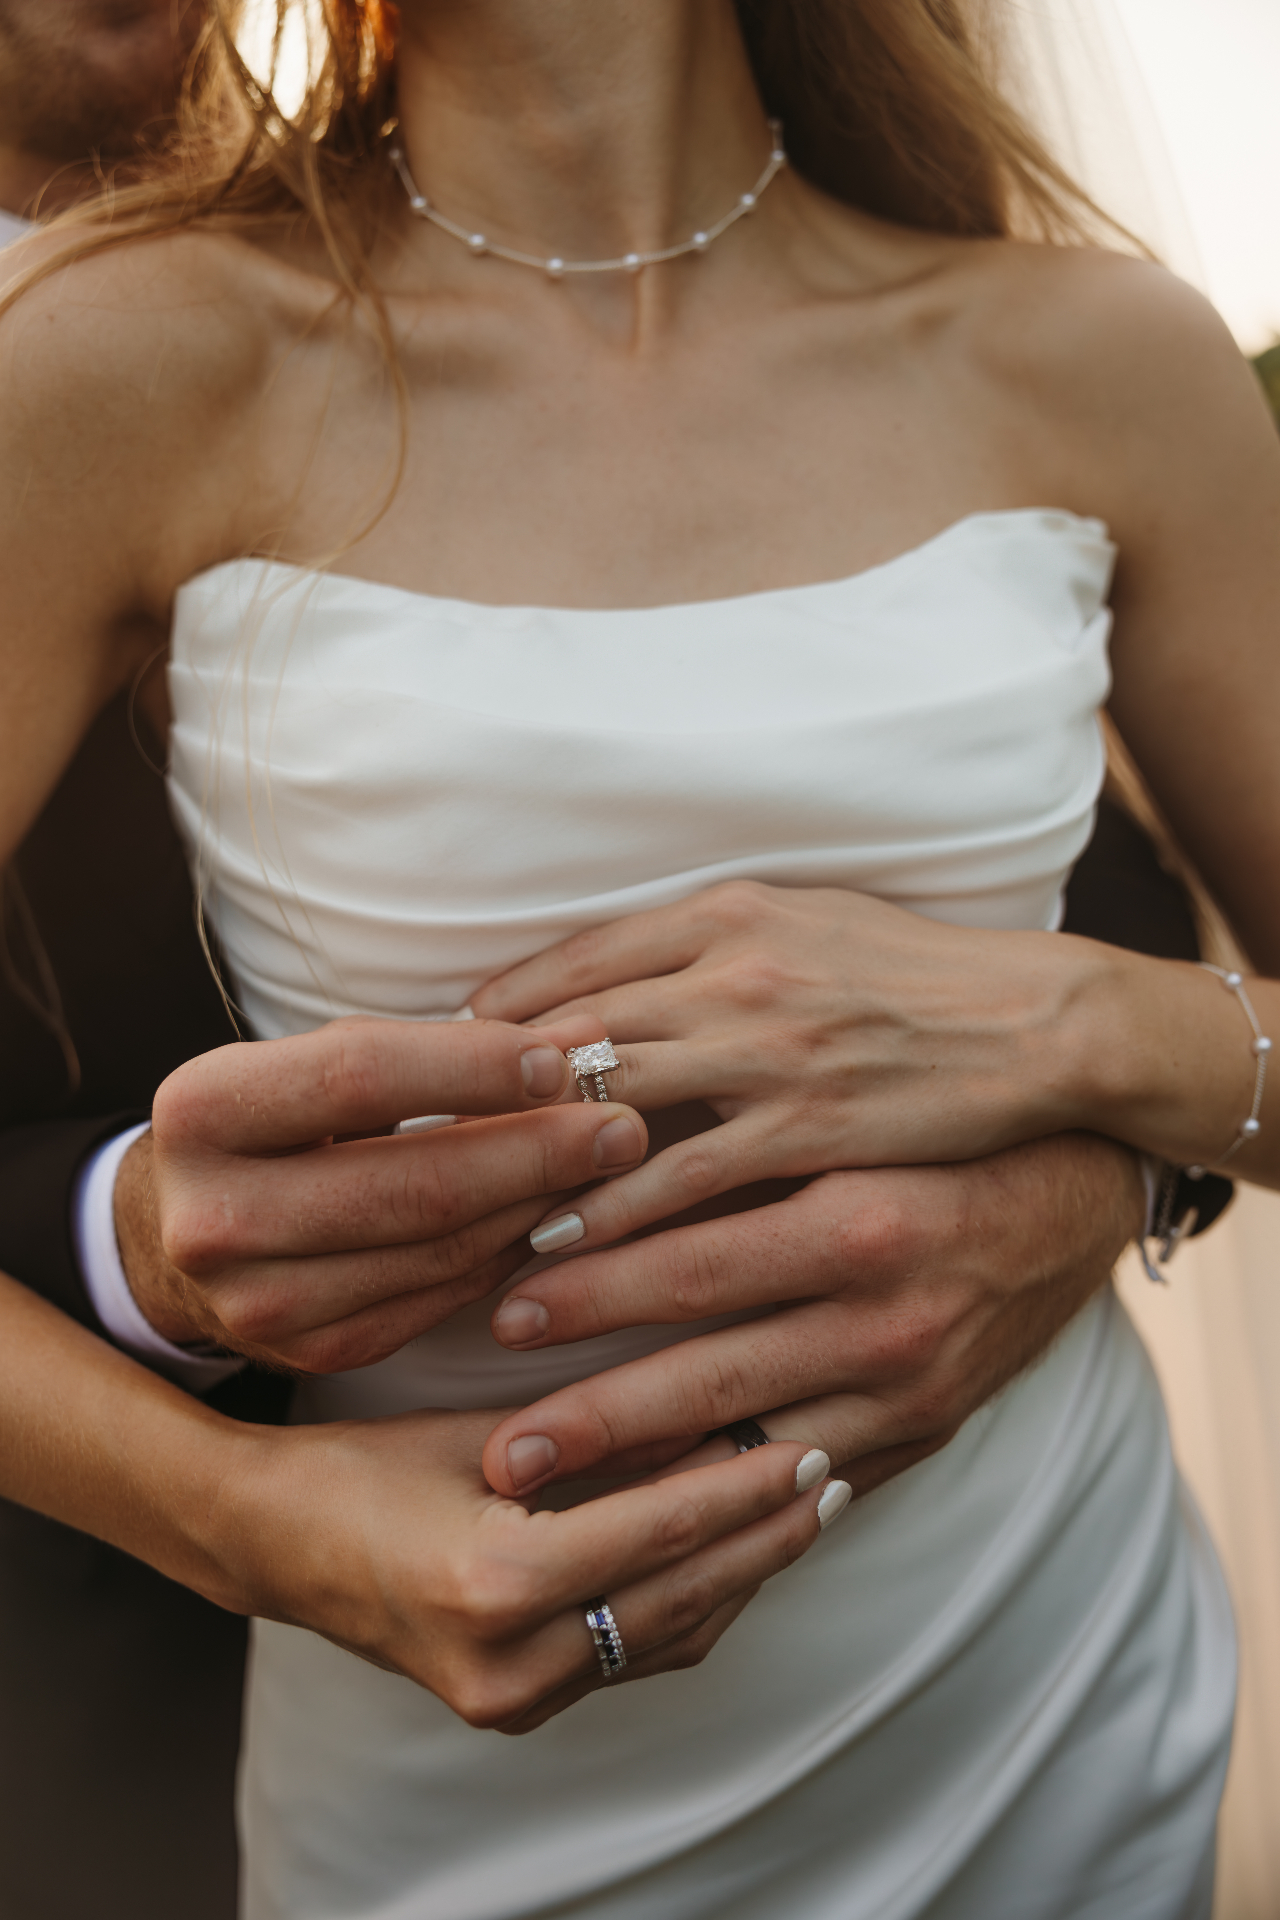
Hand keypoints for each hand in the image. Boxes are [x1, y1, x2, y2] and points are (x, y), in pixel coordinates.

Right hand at [116, 1014, 647, 1371]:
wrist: (180, 1230)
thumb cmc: (277, 1120)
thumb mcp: (319, 1064)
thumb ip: (440, 1049)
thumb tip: (582, 1034)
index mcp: (203, 1110)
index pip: (361, 1076)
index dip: (474, 1067)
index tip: (564, 1059)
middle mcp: (214, 1216)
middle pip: (413, 1182)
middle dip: (537, 1151)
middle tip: (625, 1124)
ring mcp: (260, 1301)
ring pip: (439, 1250)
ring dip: (538, 1204)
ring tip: (607, 1164)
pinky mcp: (311, 1353)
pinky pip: (440, 1298)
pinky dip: (508, 1252)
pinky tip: (553, 1215)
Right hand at [228, 1408, 843, 1732]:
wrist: (274, 1546)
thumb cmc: (364, 1465)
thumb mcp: (486, 1432)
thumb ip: (596, 1434)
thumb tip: (712, 1409)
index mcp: (496, 1582)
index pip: (663, 1528)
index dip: (748, 1484)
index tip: (813, 1441)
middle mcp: (510, 1660)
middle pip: (682, 1593)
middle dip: (766, 1533)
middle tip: (835, 1473)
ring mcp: (512, 1699)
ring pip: (669, 1636)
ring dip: (741, 1573)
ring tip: (803, 1511)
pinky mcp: (515, 1708)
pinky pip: (632, 1658)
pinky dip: (690, 1604)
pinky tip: (731, 1553)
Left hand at [472, 880, 1107, 1246]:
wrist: (1033, 1020)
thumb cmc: (913, 971)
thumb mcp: (804, 919)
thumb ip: (707, 940)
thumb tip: (609, 975)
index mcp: (729, 912)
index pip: (578, 958)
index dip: (497, 1011)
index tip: (437, 1056)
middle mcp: (733, 969)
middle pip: (571, 1028)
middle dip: (483, 1090)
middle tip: (411, 1140)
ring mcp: (766, 1049)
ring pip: (610, 1105)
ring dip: (527, 1159)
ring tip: (460, 1207)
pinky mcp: (804, 1126)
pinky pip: (681, 1175)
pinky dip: (609, 1210)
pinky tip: (555, 1243)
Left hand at [479, 1132, 1145, 1498]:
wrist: (1078, 1188)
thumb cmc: (931, 1125)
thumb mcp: (837, 1102)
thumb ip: (725, 1121)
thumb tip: (578, 1111)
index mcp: (857, 1209)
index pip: (693, 1253)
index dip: (588, 1282)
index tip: (496, 1303)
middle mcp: (885, 1308)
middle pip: (709, 1365)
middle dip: (594, 1411)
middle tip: (497, 1446)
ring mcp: (907, 1382)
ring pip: (750, 1439)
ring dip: (637, 1468)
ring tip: (532, 1477)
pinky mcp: (922, 1428)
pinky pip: (806, 1483)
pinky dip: (721, 1498)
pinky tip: (645, 1514)